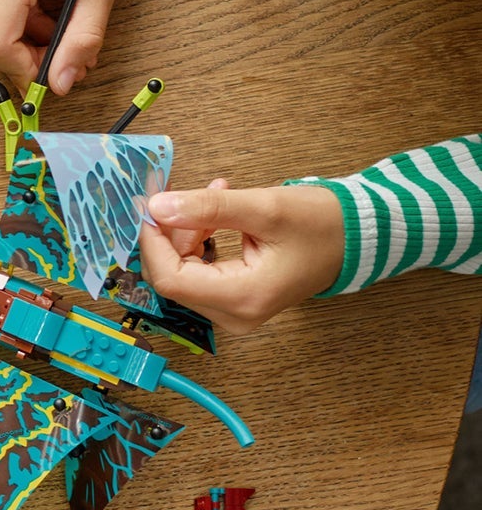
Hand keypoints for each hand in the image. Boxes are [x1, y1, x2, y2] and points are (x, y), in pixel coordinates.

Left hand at [138, 182, 345, 333]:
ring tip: (218, 197)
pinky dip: (200, 240)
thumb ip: (208, 208)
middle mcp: (235, 315)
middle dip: (175, 233)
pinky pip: (198, 271)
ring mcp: (234, 311)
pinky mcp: (235, 300)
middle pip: (174, 276)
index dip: (153, 243)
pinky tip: (218, 214)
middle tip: (196, 195)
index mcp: (243, 298)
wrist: (357, 237)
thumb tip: (158, 207)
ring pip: (183, 272)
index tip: (152, 206)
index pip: (171, 279)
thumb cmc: (322, 224)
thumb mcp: (264, 207)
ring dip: (189, 232)